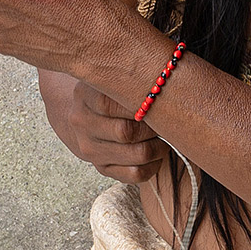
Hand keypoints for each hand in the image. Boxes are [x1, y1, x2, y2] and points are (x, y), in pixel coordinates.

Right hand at [44, 75, 168, 182]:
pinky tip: (157, 154)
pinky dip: (154, 165)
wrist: (82, 115)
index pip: (113, 103)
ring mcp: (91, 149)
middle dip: (154, 127)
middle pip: (127, 132)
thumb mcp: (111, 77)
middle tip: (168, 120)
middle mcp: (83, 124)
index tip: (160, 98)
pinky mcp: (102, 168)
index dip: (143, 103)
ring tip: (165, 136)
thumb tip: (167, 78)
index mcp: (85, 96)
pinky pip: (136, 173)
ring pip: (138, 154)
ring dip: (160, 146)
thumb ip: (131, 76)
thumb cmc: (110, 91)